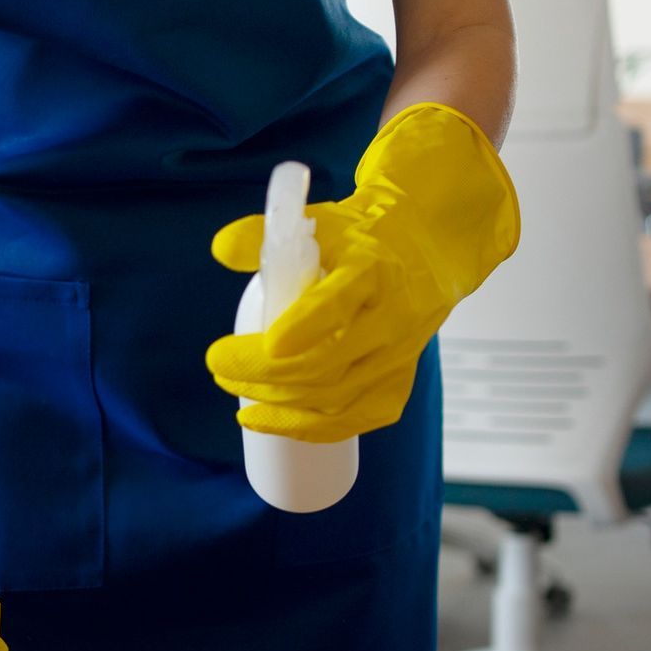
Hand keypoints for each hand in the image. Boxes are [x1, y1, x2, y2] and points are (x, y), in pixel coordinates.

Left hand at [205, 103, 518, 441]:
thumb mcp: (319, 222)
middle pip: (328, 364)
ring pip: (340, 399)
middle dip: (266, 374)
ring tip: (237, 395)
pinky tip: (272, 421)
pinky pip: (359, 418)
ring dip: (281, 406)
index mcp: (371, 270)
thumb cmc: (365, 237)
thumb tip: (220, 248)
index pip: (337, 305)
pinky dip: (313, 428)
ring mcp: (398, 355)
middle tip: (220, 366)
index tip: (266, 343)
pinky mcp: (399, 380)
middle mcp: (391, 318)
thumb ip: (266, 233)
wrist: (430, 249)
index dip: (303, 330)